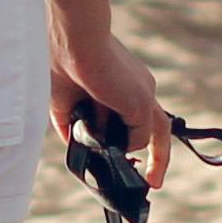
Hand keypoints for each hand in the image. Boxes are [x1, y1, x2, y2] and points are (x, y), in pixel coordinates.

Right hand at [50, 18, 165, 187]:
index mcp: (123, 83)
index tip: (129, 160)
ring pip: (155, 133)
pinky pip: (138, 138)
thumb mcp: (66, 101)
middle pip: (157, 126)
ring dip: (148, 157)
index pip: (136, 115)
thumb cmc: (63, 62)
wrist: (73, 40)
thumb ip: (74, 124)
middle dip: (158, 157)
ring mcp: (144, 95)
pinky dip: (123, 146)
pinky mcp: (142, 104)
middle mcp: (140, 88)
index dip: (132, 138)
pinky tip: (105, 140)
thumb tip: (79, 149)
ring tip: (144, 178)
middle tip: (152, 182)